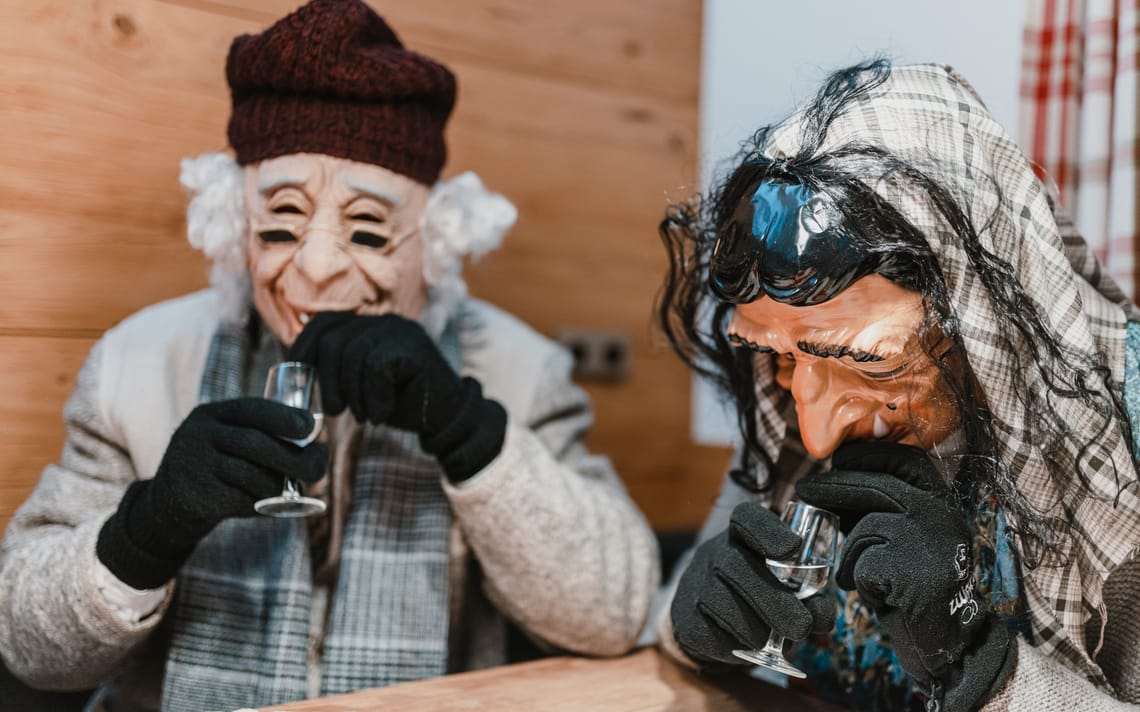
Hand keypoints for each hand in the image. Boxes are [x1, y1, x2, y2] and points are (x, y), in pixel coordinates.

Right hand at [96, 398, 326, 588]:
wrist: (166, 505)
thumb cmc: (215, 467)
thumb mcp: (226, 440)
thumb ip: (260, 436)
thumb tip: (316, 451)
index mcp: (211, 414)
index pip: (254, 409)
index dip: (286, 417)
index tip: (311, 427)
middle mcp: (199, 435)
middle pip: (258, 444)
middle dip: (296, 458)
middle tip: (317, 469)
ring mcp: (194, 466)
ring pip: (254, 477)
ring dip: (279, 487)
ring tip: (286, 490)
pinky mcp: (197, 497)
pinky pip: (244, 502)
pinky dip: (262, 505)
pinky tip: (265, 506)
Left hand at [287, 312, 505, 481]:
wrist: (445, 418)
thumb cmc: (400, 402)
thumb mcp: (360, 383)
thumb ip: (337, 368)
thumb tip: (296, 369)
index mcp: (368, 325)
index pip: (323, 322)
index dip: (303, 347)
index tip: (298, 375)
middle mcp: (384, 321)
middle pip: (333, 340)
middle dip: (327, 380)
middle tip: (337, 410)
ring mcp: (400, 330)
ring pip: (352, 355)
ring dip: (353, 394)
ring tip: (365, 415)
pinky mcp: (413, 346)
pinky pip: (375, 368)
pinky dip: (374, 397)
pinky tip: (383, 412)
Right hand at [671, 501, 834, 666]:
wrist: (711, 621)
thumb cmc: (760, 597)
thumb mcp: (785, 588)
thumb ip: (809, 597)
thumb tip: (822, 614)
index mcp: (740, 536)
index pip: (746, 519)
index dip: (768, 531)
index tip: (794, 548)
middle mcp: (712, 554)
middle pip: (734, 566)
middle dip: (772, 599)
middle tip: (802, 626)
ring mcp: (694, 585)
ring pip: (723, 605)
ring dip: (758, 628)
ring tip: (780, 640)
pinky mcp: (685, 620)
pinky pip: (711, 634)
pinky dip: (738, 646)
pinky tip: (753, 646)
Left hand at [795, 442, 1013, 710]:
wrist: (947, 642)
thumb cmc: (915, 587)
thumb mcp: (907, 537)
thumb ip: (882, 509)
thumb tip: (835, 481)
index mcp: (942, 502)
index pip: (906, 459)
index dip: (869, 454)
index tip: (839, 459)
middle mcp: (942, 516)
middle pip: (877, 486)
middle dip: (834, 486)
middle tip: (803, 490)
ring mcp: (931, 543)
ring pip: (867, 528)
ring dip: (853, 553)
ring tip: (861, 575)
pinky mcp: (916, 574)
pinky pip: (865, 565)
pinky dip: (860, 581)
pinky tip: (877, 596)